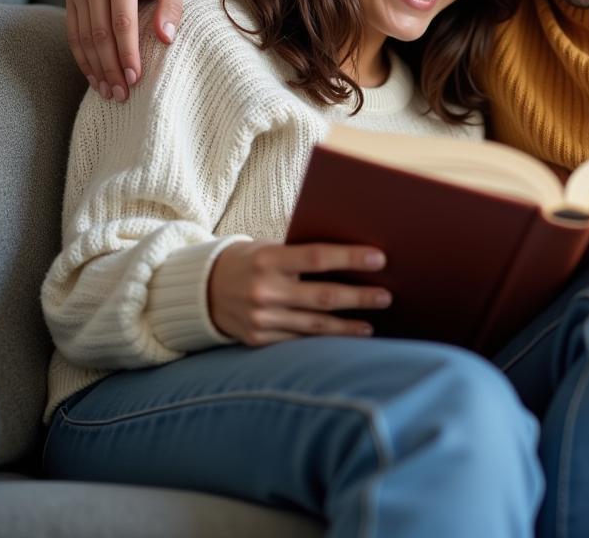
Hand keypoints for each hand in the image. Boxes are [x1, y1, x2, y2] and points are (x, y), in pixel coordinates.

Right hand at [65, 0, 185, 100]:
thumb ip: (172, 6)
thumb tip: (166, 39)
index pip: (122, 22)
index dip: (127, 53)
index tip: (135, 78)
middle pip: (100, 33)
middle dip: (110, 67)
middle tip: (121, 94)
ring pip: (84, 36)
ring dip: (95, 68)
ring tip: (108, 92)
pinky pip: (73, 32)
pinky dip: (83, 57)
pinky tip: (94, 77)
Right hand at [208, 240, 392, 344]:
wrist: (202, 290)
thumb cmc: (249, 260)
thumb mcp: (269, 247)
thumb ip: (301, 254)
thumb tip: (351, 255)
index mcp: (268, 259)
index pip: (317, 257)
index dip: (350, 258)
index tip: (379, 258)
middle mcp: (263, 290)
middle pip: (322, 296)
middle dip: (358, 297)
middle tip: (385, 296)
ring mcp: (260, 319)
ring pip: (314, 325)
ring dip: (347, 326)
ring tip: (371, 324)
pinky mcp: (258, 340)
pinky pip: (299, 340)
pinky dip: (324, 340)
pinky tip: (344, 337)